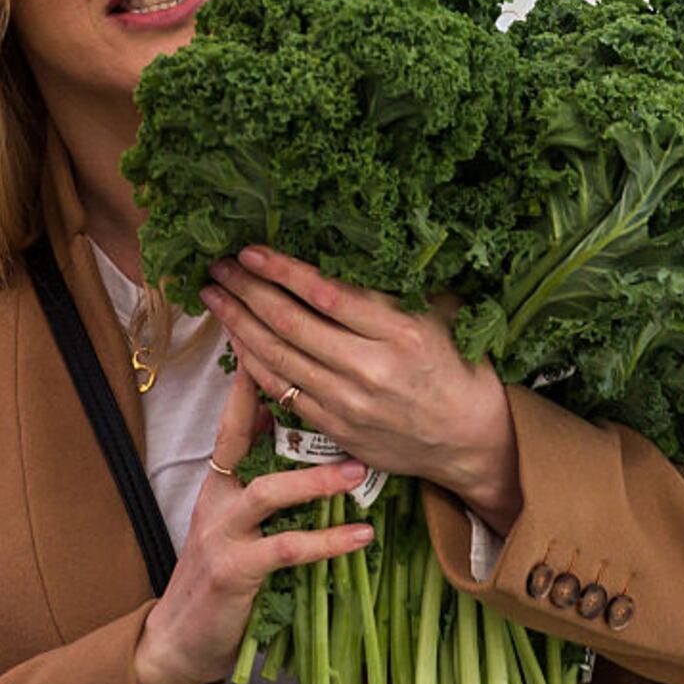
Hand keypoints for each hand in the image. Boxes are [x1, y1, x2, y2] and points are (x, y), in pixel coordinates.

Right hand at [134, 367, 375, 683]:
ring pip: (268, 492)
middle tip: (325, 379)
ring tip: (358, 469)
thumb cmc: (217, 579)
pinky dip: (327, 540)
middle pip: (237, 438)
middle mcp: (215, 500)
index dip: (250, 381)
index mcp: (217, 484)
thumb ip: (255, 478)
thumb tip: (282, 429)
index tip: (277, 339)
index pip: (232, 421)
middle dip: (274, 405)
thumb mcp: (233, 522)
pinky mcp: (235, 572)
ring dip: (315, 479)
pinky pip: (287, 549)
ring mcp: (221, 535)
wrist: (179, 641)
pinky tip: (362, 535)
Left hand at [200, 246, 522, 530]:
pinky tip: (235, 340)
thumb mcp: (441, 316)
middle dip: (247, 291)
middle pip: (292, 324)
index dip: (282, 270)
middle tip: (218, 267)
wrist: (469, 440)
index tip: (250, 251)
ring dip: (239, 324)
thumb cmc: (457, 367)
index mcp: (401, 332)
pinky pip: (282, 392)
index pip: (326, 293)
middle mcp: (370, 369)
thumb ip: (398, 287)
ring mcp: (348, 403)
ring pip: (278, 359)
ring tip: (214, 297)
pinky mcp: (335, 428)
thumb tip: (357, 243)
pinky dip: (254, 364)